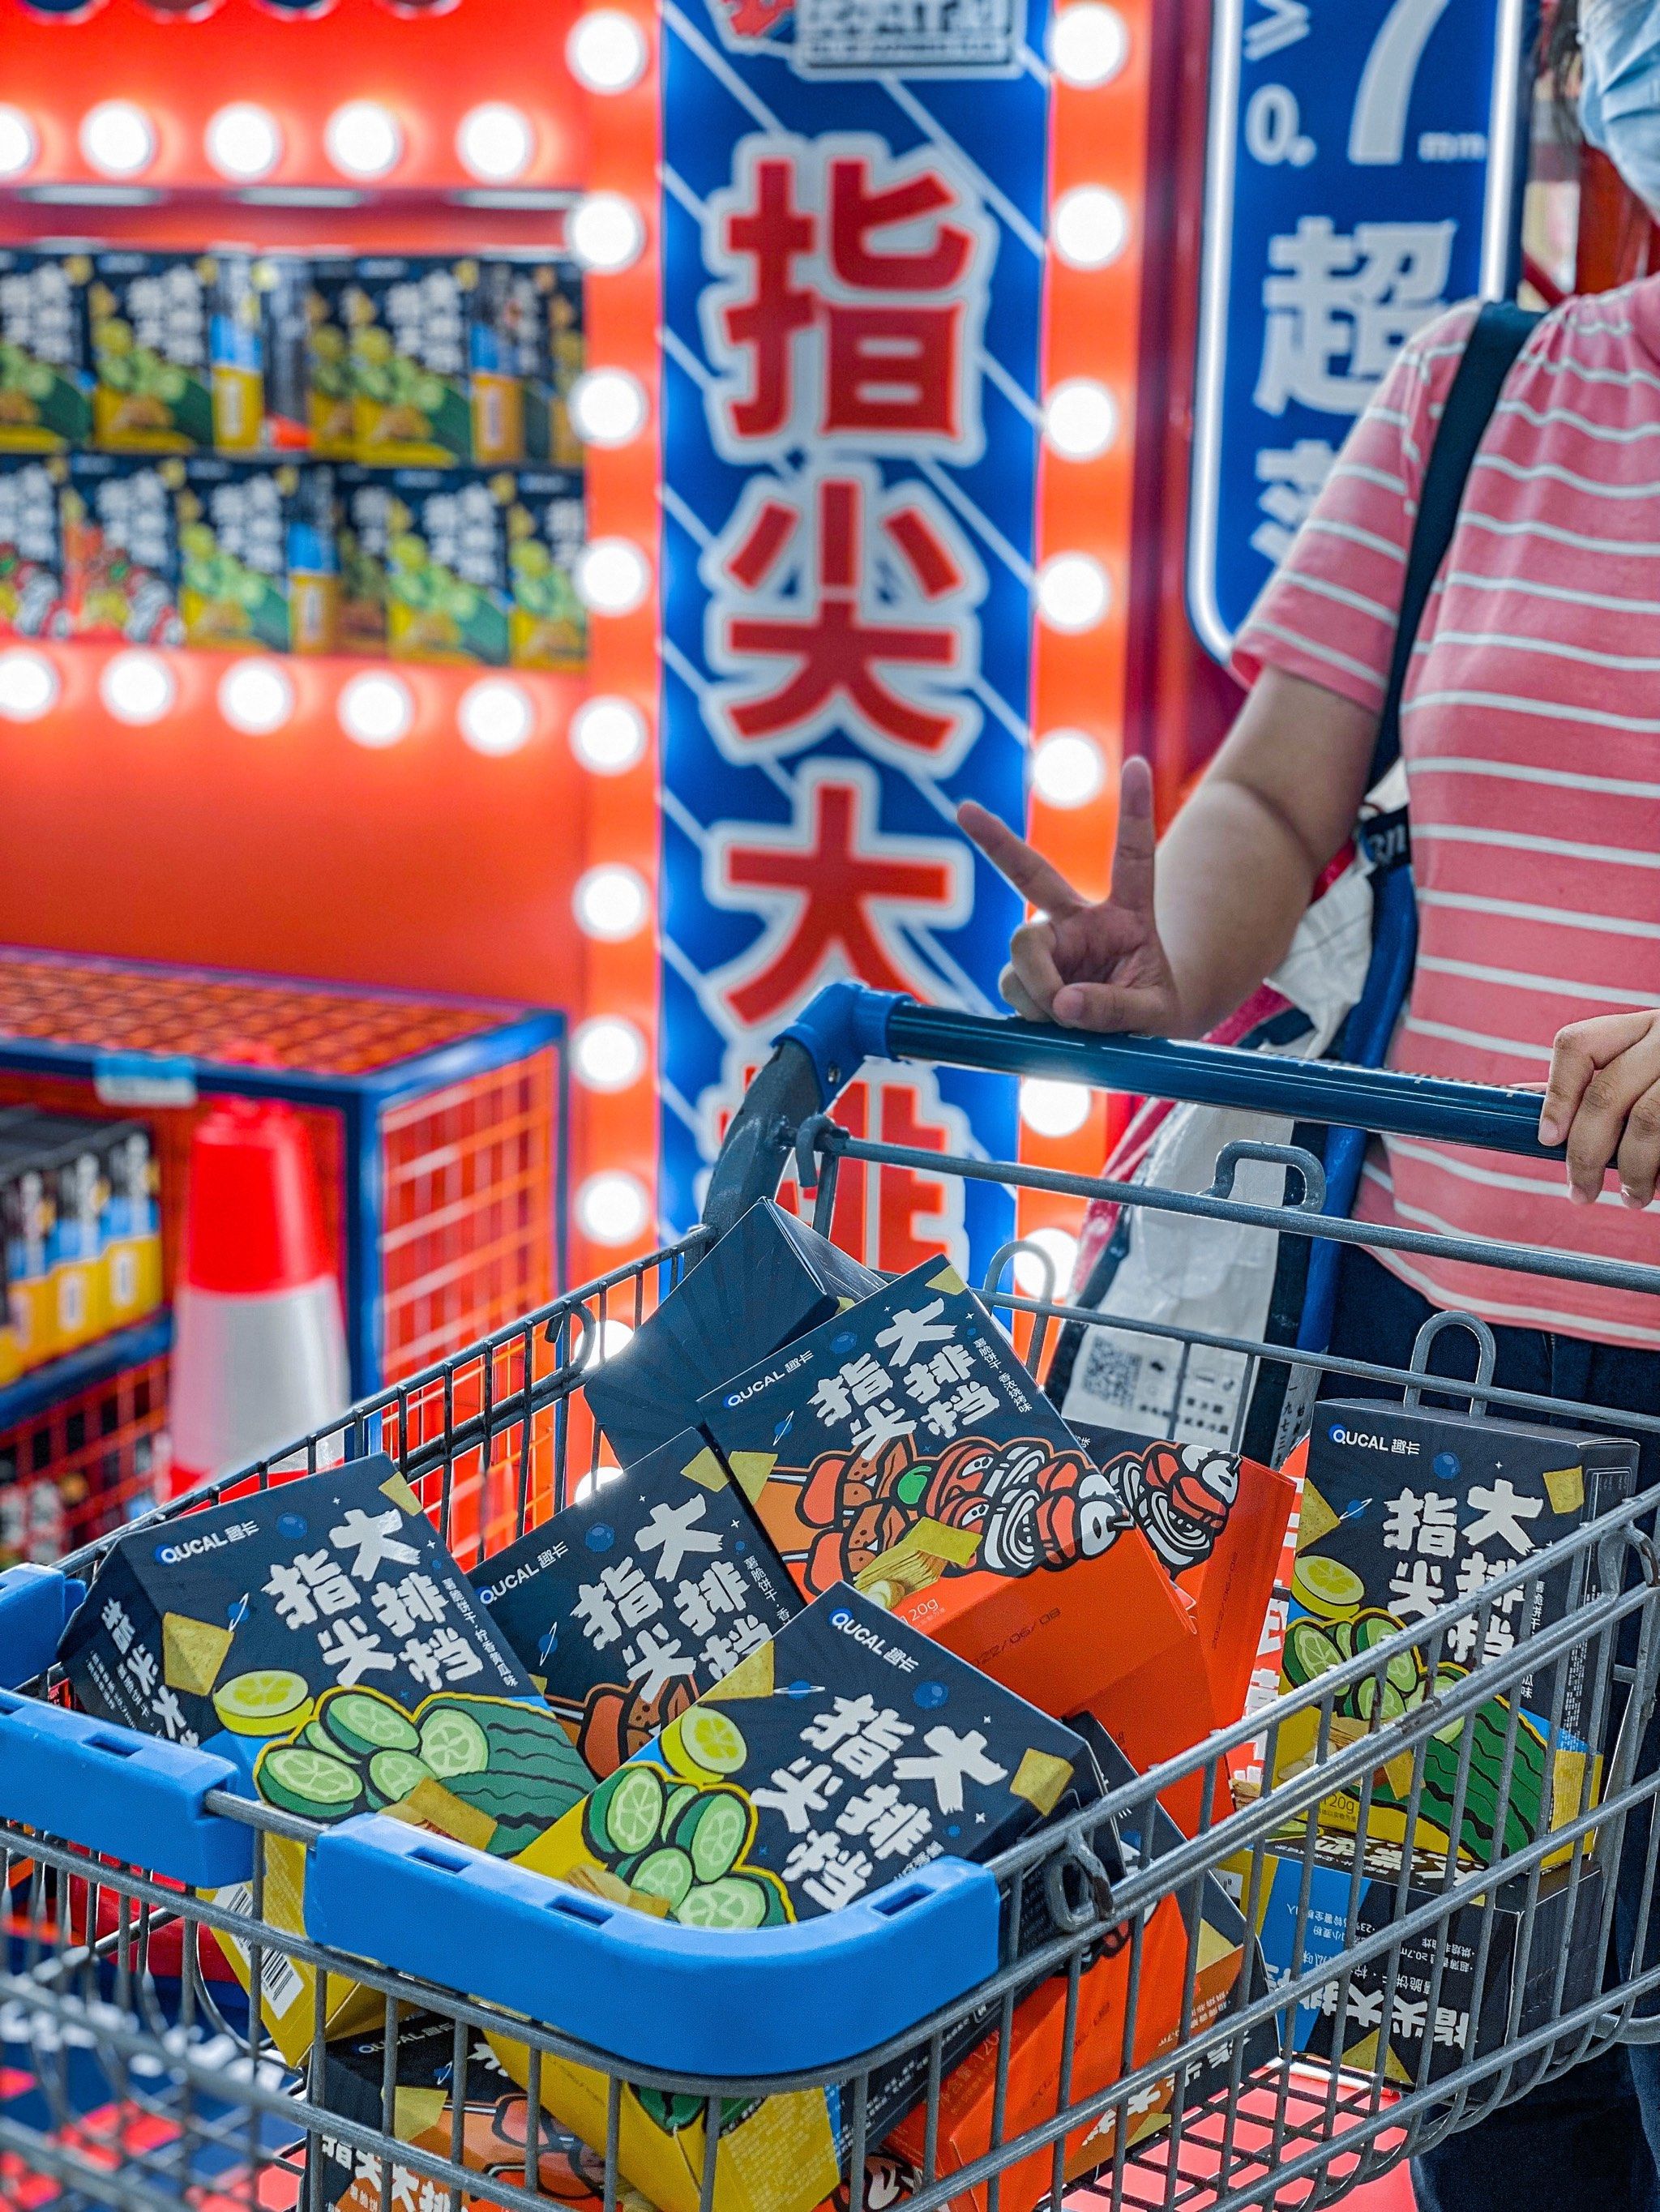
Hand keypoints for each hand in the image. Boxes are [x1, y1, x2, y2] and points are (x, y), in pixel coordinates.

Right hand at [957, 756, 1184, 1033]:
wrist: (1131, 1043)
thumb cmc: (1155, 1017)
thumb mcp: (1155, 1016)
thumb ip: (1115, 1009)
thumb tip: (1062, 1006)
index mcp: (1127, 915)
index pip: (1133, 857)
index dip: (1135, 810)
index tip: (1138, 763)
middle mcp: (1079, 922)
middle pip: (1032, 875)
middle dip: (996, 839)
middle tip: (964, 809)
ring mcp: (1048, 949)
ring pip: (1022, 952)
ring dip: (1039, 988)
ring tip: (1065, 1019)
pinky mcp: (1025, 978)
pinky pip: (1013, 987)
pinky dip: (1029, 1010)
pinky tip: (1047, 1026)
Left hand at [1539, 1011, 1659, 1207]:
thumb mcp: (1646, 1064)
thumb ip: (1597, 1081)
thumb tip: (1527, 1107)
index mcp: (1644, 1024)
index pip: (1577, 1044)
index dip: (1555, 1095)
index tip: (1547, 1139)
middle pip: (1606, 1095)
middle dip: (1584, 1154)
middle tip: (1579, 1193)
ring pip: (1648, 1122)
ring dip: (1631, 1171)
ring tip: (1632, 1198)